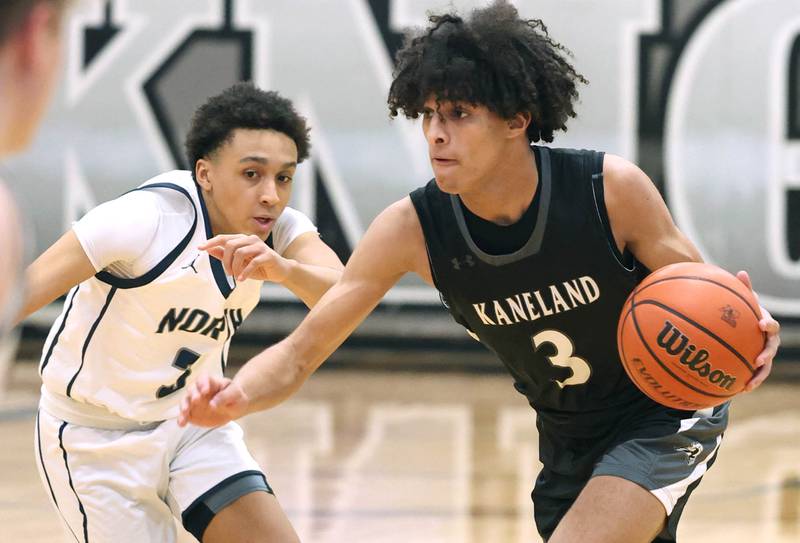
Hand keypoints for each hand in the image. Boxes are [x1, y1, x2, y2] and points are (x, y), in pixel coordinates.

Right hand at [177, 374, 248, 426]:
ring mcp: (195, 402)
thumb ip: (224, 397)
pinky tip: (181, 423)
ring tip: (185, 412)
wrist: (234, 407)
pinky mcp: (193, 412)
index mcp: (212, 382)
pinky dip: (182, 418)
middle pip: (192, 389)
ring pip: (186, 401)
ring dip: (184, 406)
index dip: (203, 383)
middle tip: (196, 400)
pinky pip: (185, 415)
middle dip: (193, 394)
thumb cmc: (235, 396)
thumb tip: (213, 404)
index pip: (204, 378)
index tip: (205, 390)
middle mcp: (200, 390)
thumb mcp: (235, 393)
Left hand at [199, 234, 291, 282]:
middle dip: (225, 260)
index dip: (211, 242)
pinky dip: (245, 272)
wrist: (280, 271)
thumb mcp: (239, 263)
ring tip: (235, 276)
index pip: (224, 238)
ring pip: (240, 253)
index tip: (199, 248)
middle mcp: (251, 239)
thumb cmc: (259, 267)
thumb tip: (209, 249)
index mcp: (243, 239)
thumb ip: (225, 255)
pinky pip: (253, 262)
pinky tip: (242, 279)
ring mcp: (260, 246)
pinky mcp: (268, 255)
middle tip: (227, 273)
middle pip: (230, 245)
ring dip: (235, 267)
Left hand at [736, 270, 779, 391]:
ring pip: (766, 367)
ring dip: (759, 376)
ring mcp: (765, 354)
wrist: (747, 327)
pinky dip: (749, 382)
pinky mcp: (757, 365)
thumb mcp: (744, 302)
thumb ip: (744, 290)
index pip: (771, 324)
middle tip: (757, 361)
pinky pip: (755, 375)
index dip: (768, 324)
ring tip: (749, 385)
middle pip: (772, 348)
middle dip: (766, 355)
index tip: (760, 324)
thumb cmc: (745, 313)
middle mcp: (769, 340)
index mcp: (766, 324)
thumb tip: (741, 272)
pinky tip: (738, 391)